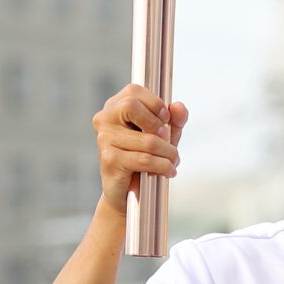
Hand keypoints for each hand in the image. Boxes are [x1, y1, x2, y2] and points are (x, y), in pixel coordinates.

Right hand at [93, 84, 186, 210]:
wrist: (129, 193)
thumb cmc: (144, 159)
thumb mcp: (164, 136)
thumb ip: (175, 119)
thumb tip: (178, 107)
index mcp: (115, 107)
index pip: (133, 91)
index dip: (155, 103)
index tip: (165, 119)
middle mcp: (105, 119)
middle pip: (131, 106)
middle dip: (158, 125)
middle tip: (167, 140)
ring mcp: (104, 139)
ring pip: (147, 140)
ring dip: (168, 153)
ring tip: (173, 161)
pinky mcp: (109, 160)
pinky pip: (145, 159)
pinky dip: (162, 166)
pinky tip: (168, 171)